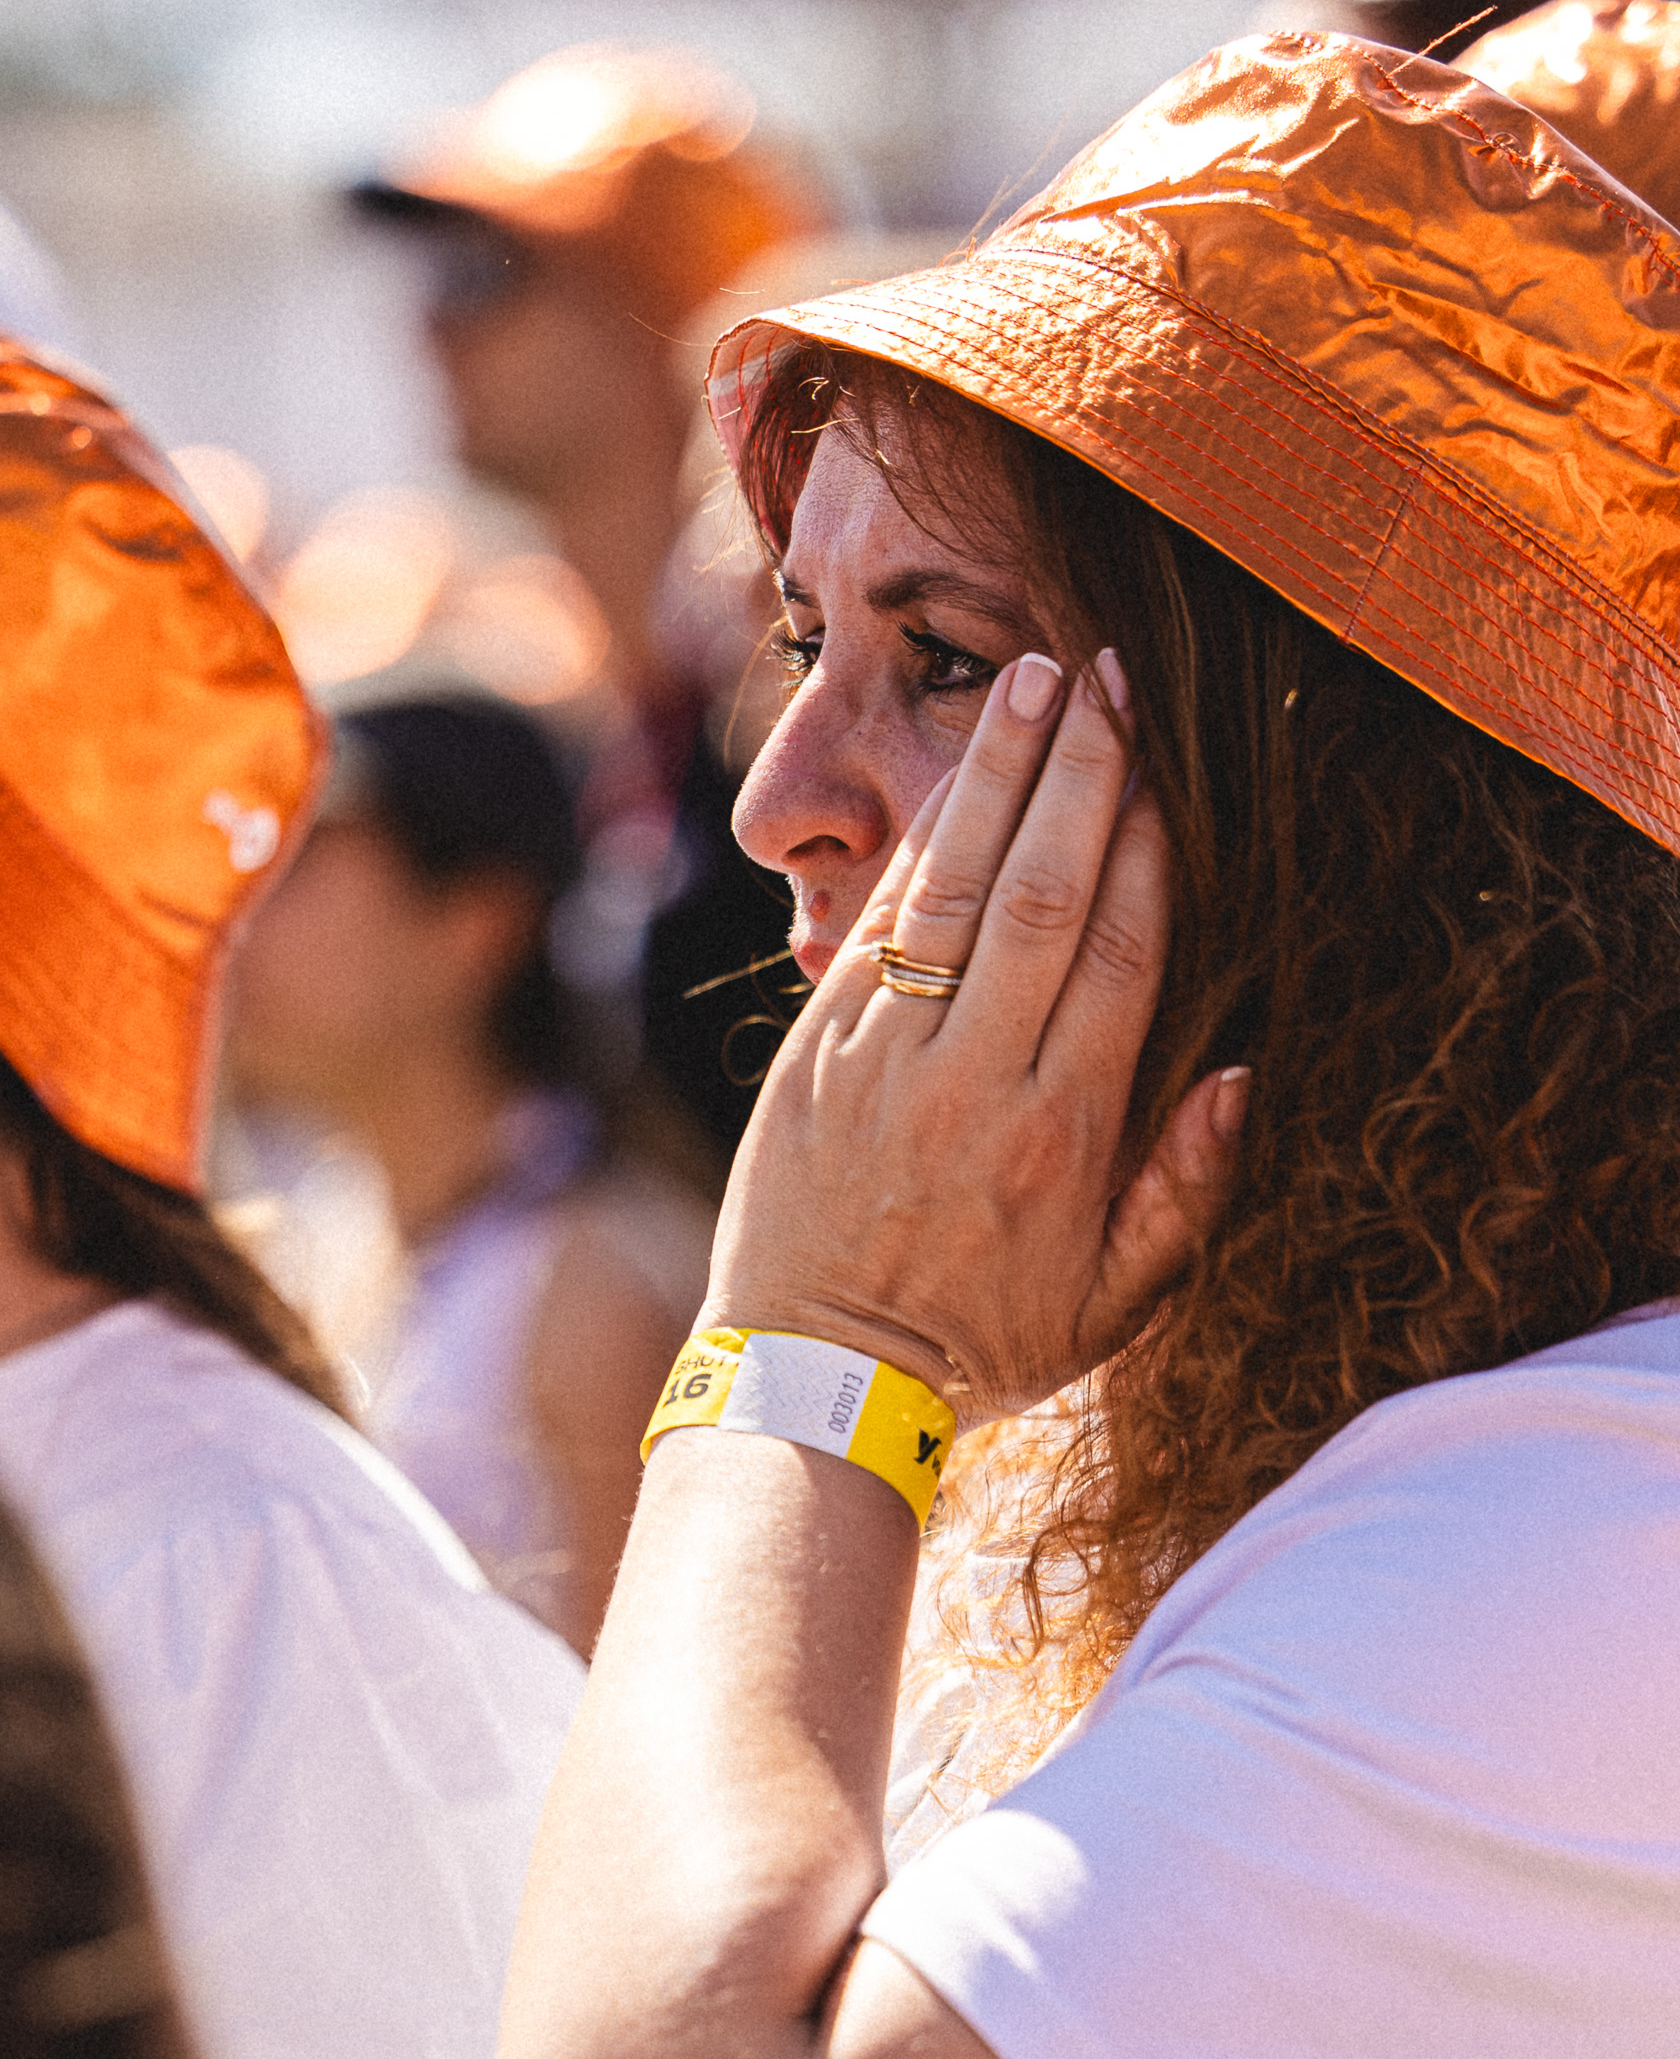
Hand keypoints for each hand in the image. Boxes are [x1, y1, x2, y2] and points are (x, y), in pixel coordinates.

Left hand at [705, 650, 1247, 1426]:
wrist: (813, 1385)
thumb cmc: (977, 1348)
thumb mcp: (1109, 1307)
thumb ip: (1184, 1196)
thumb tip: (1245, 1076)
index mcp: (1064, 1135)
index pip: (1124, 954)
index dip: (1151, 846)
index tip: (1173, 761)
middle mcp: (977, 1082)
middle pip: (1048, 895)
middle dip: (1084, 773)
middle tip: (1112, 672)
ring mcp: (886, 1062)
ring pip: (955, 891)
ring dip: (997, 777)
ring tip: (1033, 682)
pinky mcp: (813, 1057)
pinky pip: (876, 931)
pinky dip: (916, 848)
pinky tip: (953, 778)